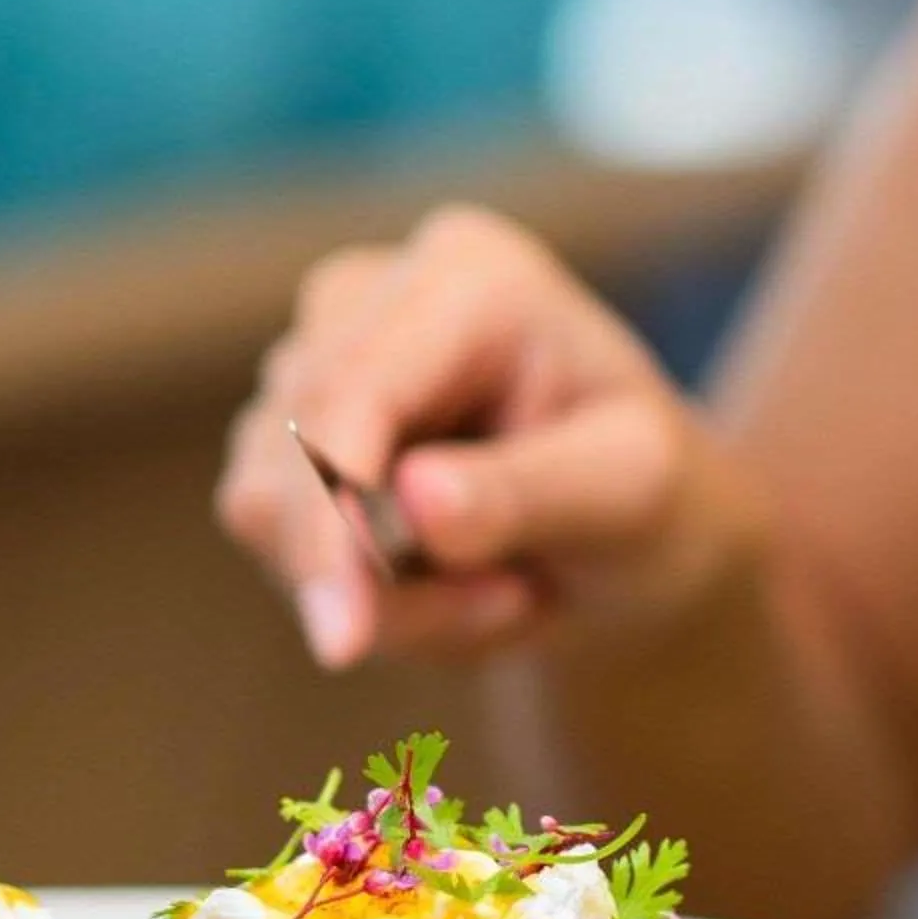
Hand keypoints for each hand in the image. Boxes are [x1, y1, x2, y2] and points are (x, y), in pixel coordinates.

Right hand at [218, 205, 736, 668]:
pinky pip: (274, 543)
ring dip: (389, 600)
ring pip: (269, 510)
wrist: (629, 536)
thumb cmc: (649, 500)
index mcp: (471, 278)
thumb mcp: (631, 496)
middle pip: (291, 455)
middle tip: (511, 611)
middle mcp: (372, 295)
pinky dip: (371, 600)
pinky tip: (453, 586)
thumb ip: (527, 494)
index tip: (341, 640)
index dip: (333, 513)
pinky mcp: (283, 431)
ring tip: (503, 592)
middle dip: (383, 581)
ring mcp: (314, 360)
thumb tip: (411, 500)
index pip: (355, 392)